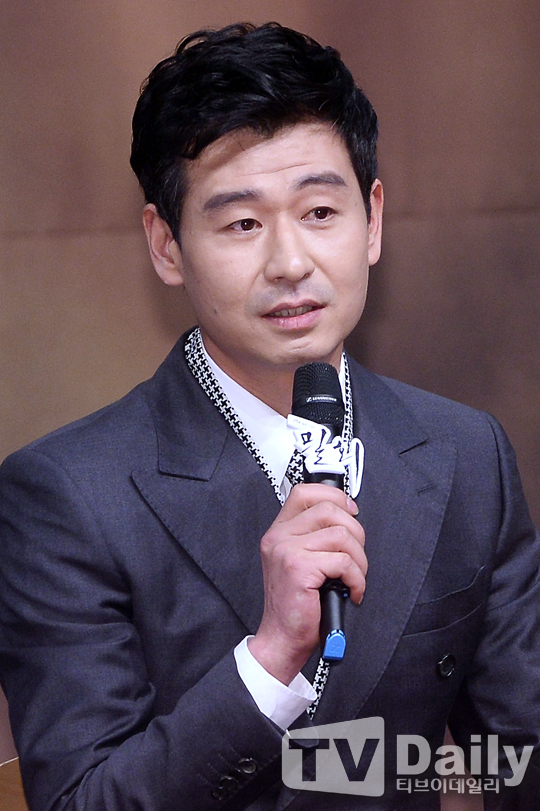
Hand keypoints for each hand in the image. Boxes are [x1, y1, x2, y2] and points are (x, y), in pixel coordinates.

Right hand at [248, 483, 366, 684]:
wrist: (282, 639)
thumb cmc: (296, 605)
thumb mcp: (299, 562)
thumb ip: (314, 537)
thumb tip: (347, 518)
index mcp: (279, 531)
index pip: (305, 492)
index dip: (334, 496)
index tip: (351, 512)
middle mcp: (279, 537)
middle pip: (330, 510)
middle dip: (356, 533)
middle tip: (356, 558)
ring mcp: (286, 550)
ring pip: (341, 535)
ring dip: (359, 559)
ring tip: (354, 578)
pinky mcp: (299, 568)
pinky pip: (343, 561)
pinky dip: (357, 578)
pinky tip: (352, 591)